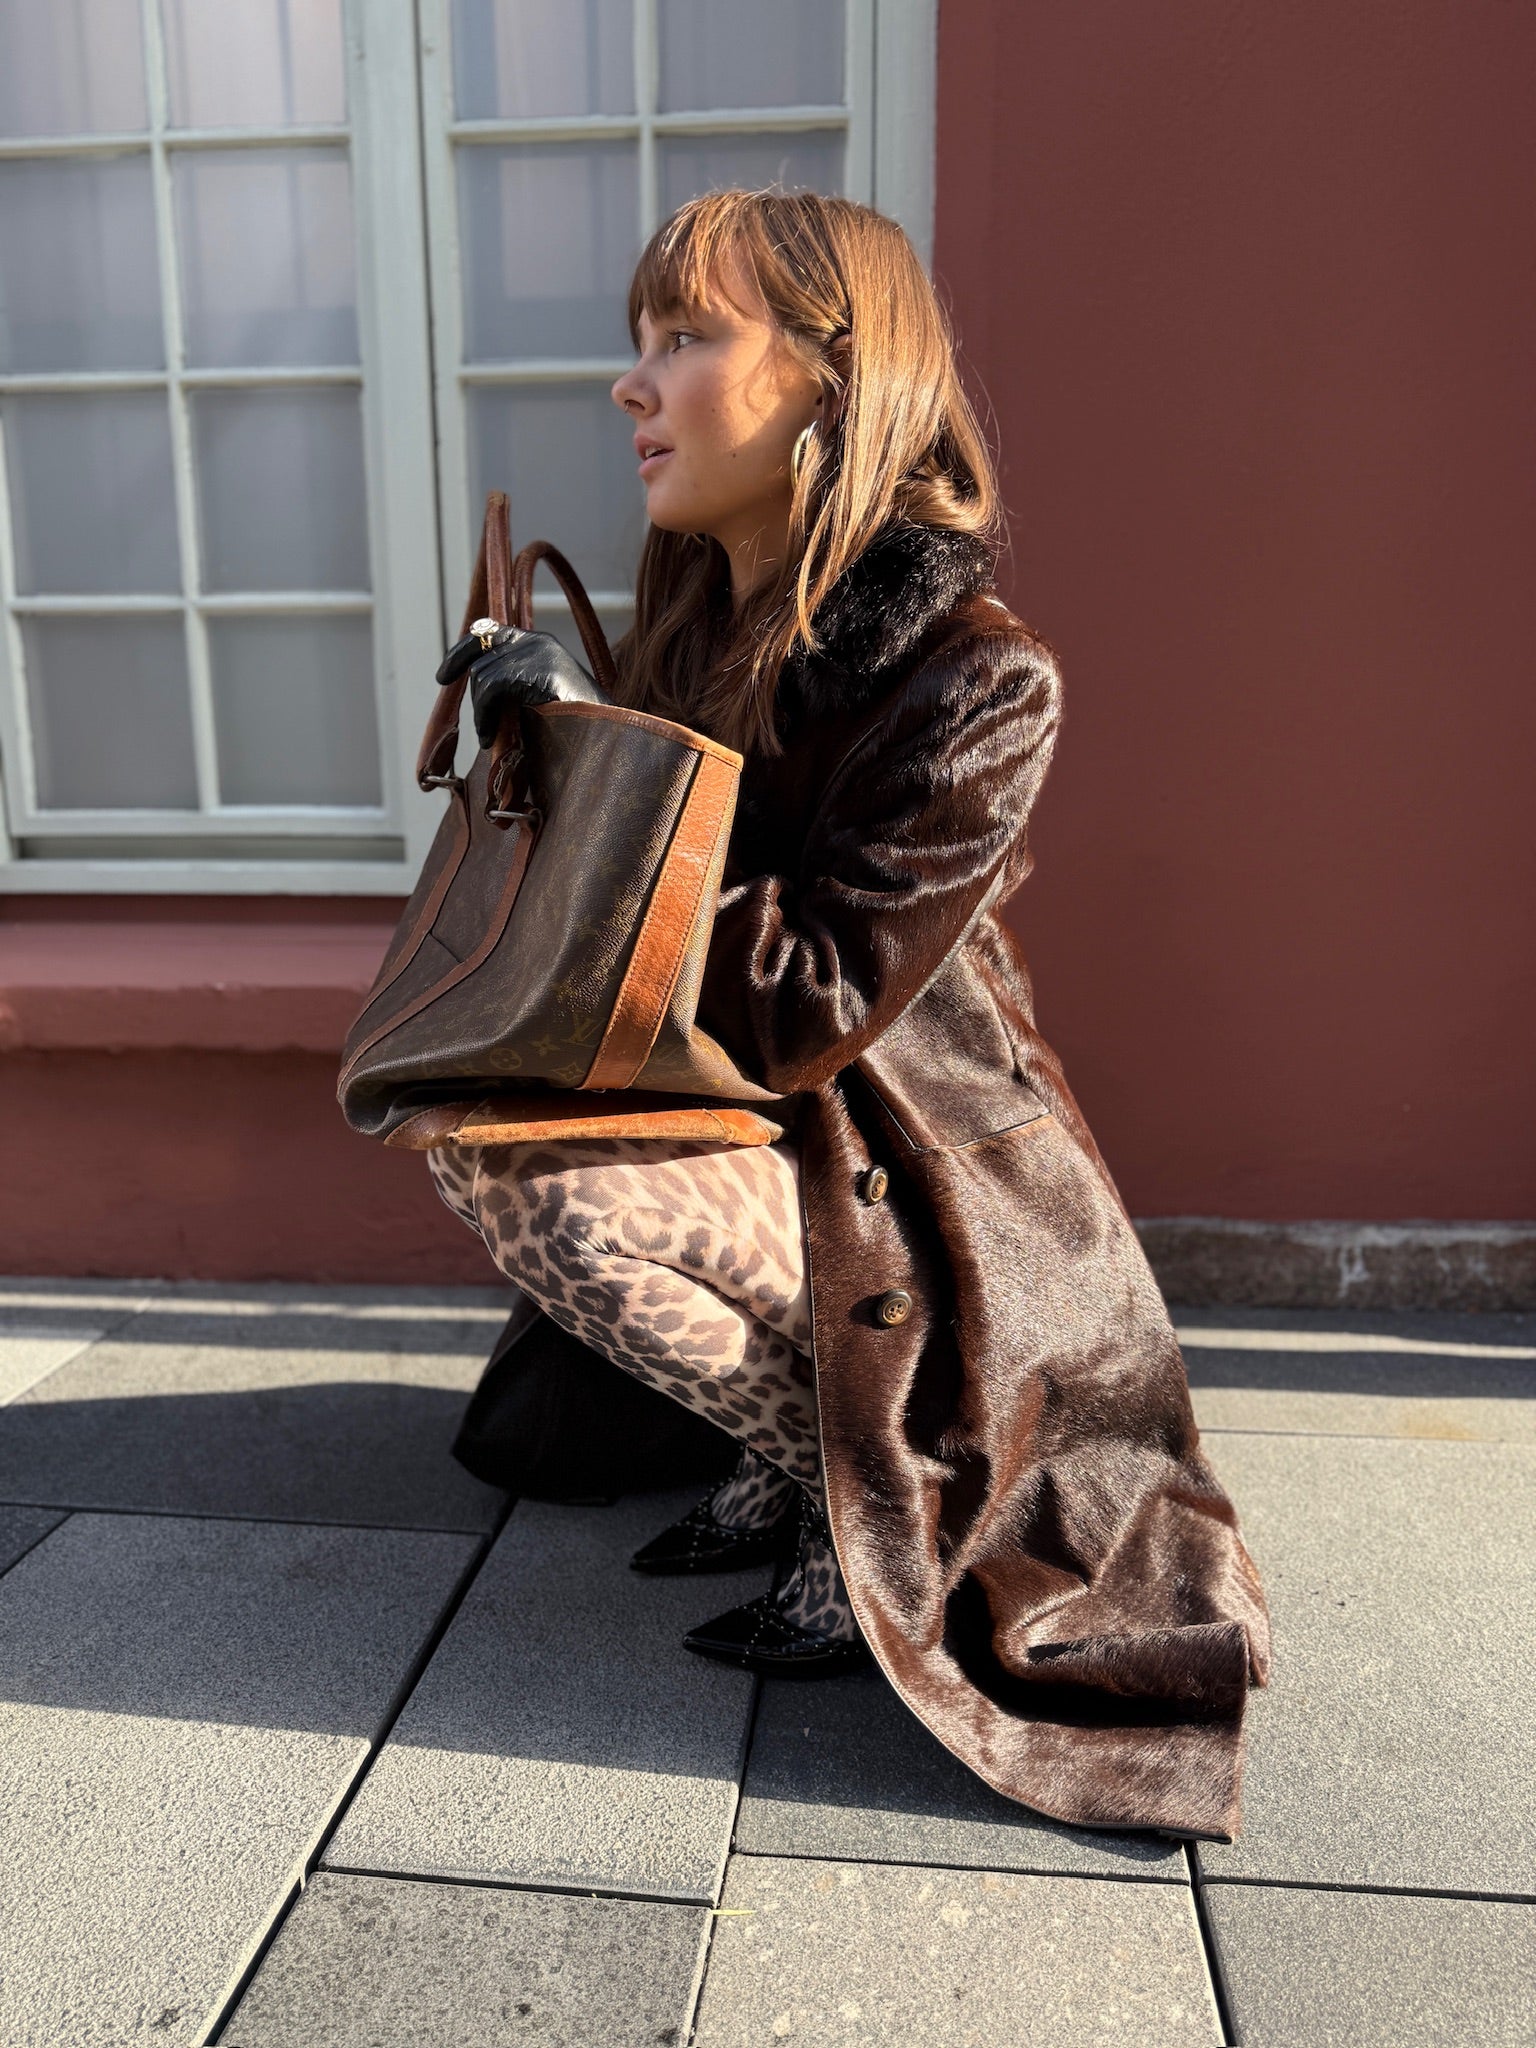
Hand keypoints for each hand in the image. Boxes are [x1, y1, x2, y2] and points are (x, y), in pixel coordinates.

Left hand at [436, 624, 609, 749]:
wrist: (611, 733)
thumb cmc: (580, 725)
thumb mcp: (541, 696)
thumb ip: (515, 685)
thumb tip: (479, 689)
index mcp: (540, 642)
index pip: (488, 632)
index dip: (461, 653)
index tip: (444, 676)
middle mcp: (537, 641)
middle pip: (480, 659)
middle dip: (475, 698)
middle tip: (483, 729)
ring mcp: (538, 653)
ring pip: (482, 676)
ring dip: (480, 713)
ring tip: (489, 737)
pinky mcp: (537, 670)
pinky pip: (491, 689)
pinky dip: (484, 716)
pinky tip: (491, 737)